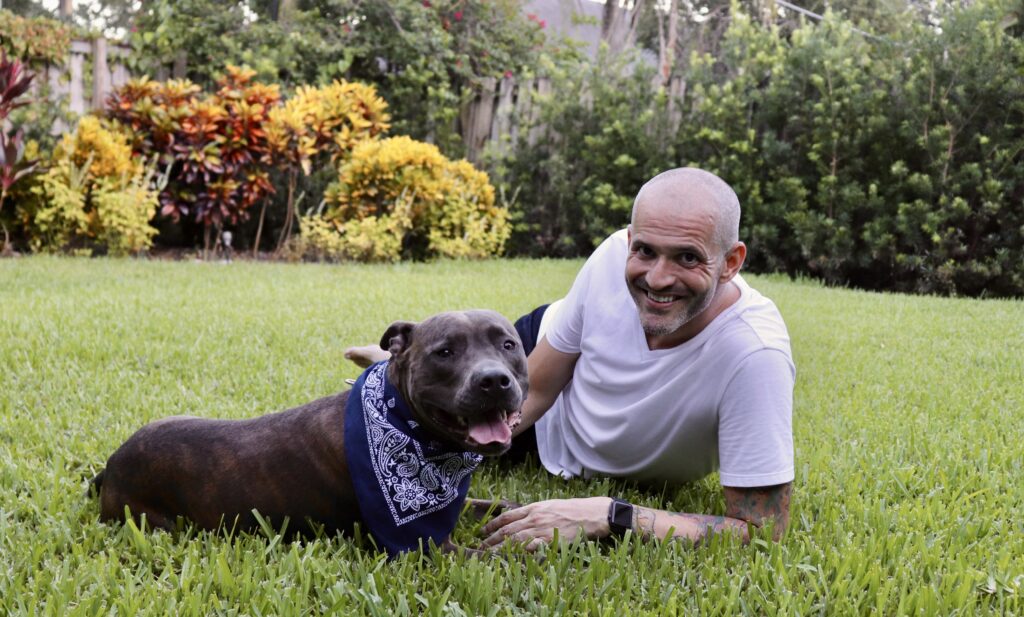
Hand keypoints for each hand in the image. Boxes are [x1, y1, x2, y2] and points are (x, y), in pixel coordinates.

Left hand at [479, 497, 611, 551]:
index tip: (483, 531)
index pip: (507, 516)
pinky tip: (511, 557)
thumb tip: (518, 519)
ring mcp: (542, 529)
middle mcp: (534, 518)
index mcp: (533, 508)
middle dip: (492, 538)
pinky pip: (532, 547)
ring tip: (489, 554)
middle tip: (481, 547)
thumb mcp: (549, 505)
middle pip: (508, 529)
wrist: (589, 513)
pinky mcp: (550, 540)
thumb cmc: (570, 509)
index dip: (493, 524)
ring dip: (501, 548)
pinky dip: (520, 552)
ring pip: (516, 540)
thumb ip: (533, 512)